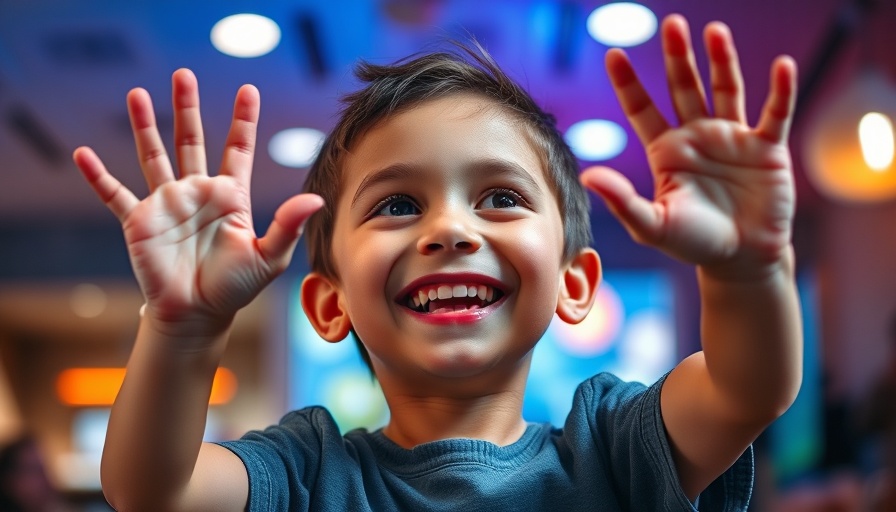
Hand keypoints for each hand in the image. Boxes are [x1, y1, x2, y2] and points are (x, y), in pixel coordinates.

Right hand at [73, 69, 322, 334]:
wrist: (196, 316)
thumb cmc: (234, 288)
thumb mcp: (267, 257)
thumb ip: (287, 226)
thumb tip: (315, 199)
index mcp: (229, 197)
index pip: (237, 149)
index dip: (243, 120)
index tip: (248, 89)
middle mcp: (197, 193)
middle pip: (191, 140)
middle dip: (187, 108)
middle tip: (184, 74)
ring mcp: (166, 205)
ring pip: (153, 156)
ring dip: (144, 126)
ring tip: (137, 94)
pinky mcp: (139, 222)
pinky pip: (114, 195)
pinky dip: (98, 176)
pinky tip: (81, 154)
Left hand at [582, 14, 796, 279]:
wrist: (742, 260)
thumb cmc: (694, 243)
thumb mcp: (653, 225)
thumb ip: (622, 201)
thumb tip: (587, 176)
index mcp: (666, 151)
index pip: (642, 109)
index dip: (629, 82)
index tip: (613, 54)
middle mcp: (697, 136)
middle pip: (683, 87)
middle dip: (677, 57)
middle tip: (671, 25)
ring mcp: (732, 138)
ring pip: (725, 89)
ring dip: (721, 60)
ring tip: (713, 31)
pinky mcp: (767, 148)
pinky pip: (775, 113)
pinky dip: (781, 90)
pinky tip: (781, 65)